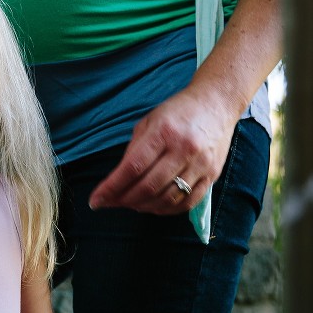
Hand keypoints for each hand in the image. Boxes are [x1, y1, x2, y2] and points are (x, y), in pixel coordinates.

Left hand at [88, 88, 237, 214]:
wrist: (216, 103)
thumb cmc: (178, 111)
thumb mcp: (149, 121)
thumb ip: (134, 149)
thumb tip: (117, 179)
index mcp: (163, 132)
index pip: (133, 167)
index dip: (112, 187)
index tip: (96, 199)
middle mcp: (183, 150)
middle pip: (149, 186)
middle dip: (124, 200)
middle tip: (110, 203)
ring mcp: (200, 164)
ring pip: (168, 198)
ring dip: (144, 207)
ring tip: (130, 204)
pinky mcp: (212, 175)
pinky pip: (188, 202)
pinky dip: (167, 210)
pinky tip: (153, 207)